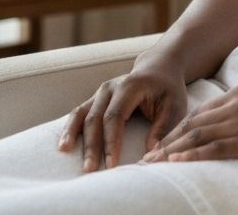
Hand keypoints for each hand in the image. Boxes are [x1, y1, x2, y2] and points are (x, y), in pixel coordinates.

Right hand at [57, 64, 188, 171]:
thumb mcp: (175, 105)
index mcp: (130, 87)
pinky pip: (79, 112)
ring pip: (82, 113)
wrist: (159, 68)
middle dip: (92, 145)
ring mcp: (101, 92)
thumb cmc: (168, 89)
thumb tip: (150, 152)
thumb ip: (163, 127)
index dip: (111, 141)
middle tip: (89, 169)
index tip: (111, 164)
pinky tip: (63, 144)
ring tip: (65, 152)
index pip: (115, 116)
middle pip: (96, 118)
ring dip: (73, 134)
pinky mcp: (96, 99)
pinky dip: (69, 127)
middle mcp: (111, 88)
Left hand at [142, 85, 237, 163]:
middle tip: (145, 158)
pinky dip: (191, 156)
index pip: (200, 112)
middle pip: (192, 124)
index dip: (178, 129)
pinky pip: (214, 148)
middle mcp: (237, 104)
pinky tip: (175, 162)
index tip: (162, 143)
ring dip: (171, 151)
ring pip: (197, 136)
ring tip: (151, 164)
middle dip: (166, 141)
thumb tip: (234, 123)